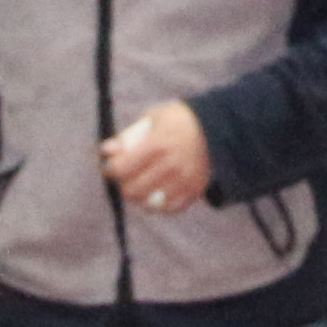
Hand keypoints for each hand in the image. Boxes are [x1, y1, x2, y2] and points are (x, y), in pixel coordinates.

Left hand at [98, 101, 212, 214]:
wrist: (221, 127)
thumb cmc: (181, 119)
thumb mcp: (154, 118)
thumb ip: (128, 136)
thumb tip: (105, 150)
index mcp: (157, 145)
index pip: (120, 169)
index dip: (109, 169)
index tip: (108, 165)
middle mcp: (170, 166)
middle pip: (131, 190)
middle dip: (124, 183)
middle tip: (127, 174)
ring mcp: (183, 181)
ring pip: (148, 203)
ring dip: (141, 194)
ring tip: (143, 181)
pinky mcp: (194, 191)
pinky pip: (168, 208)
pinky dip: (160, 203)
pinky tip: (158, 190)